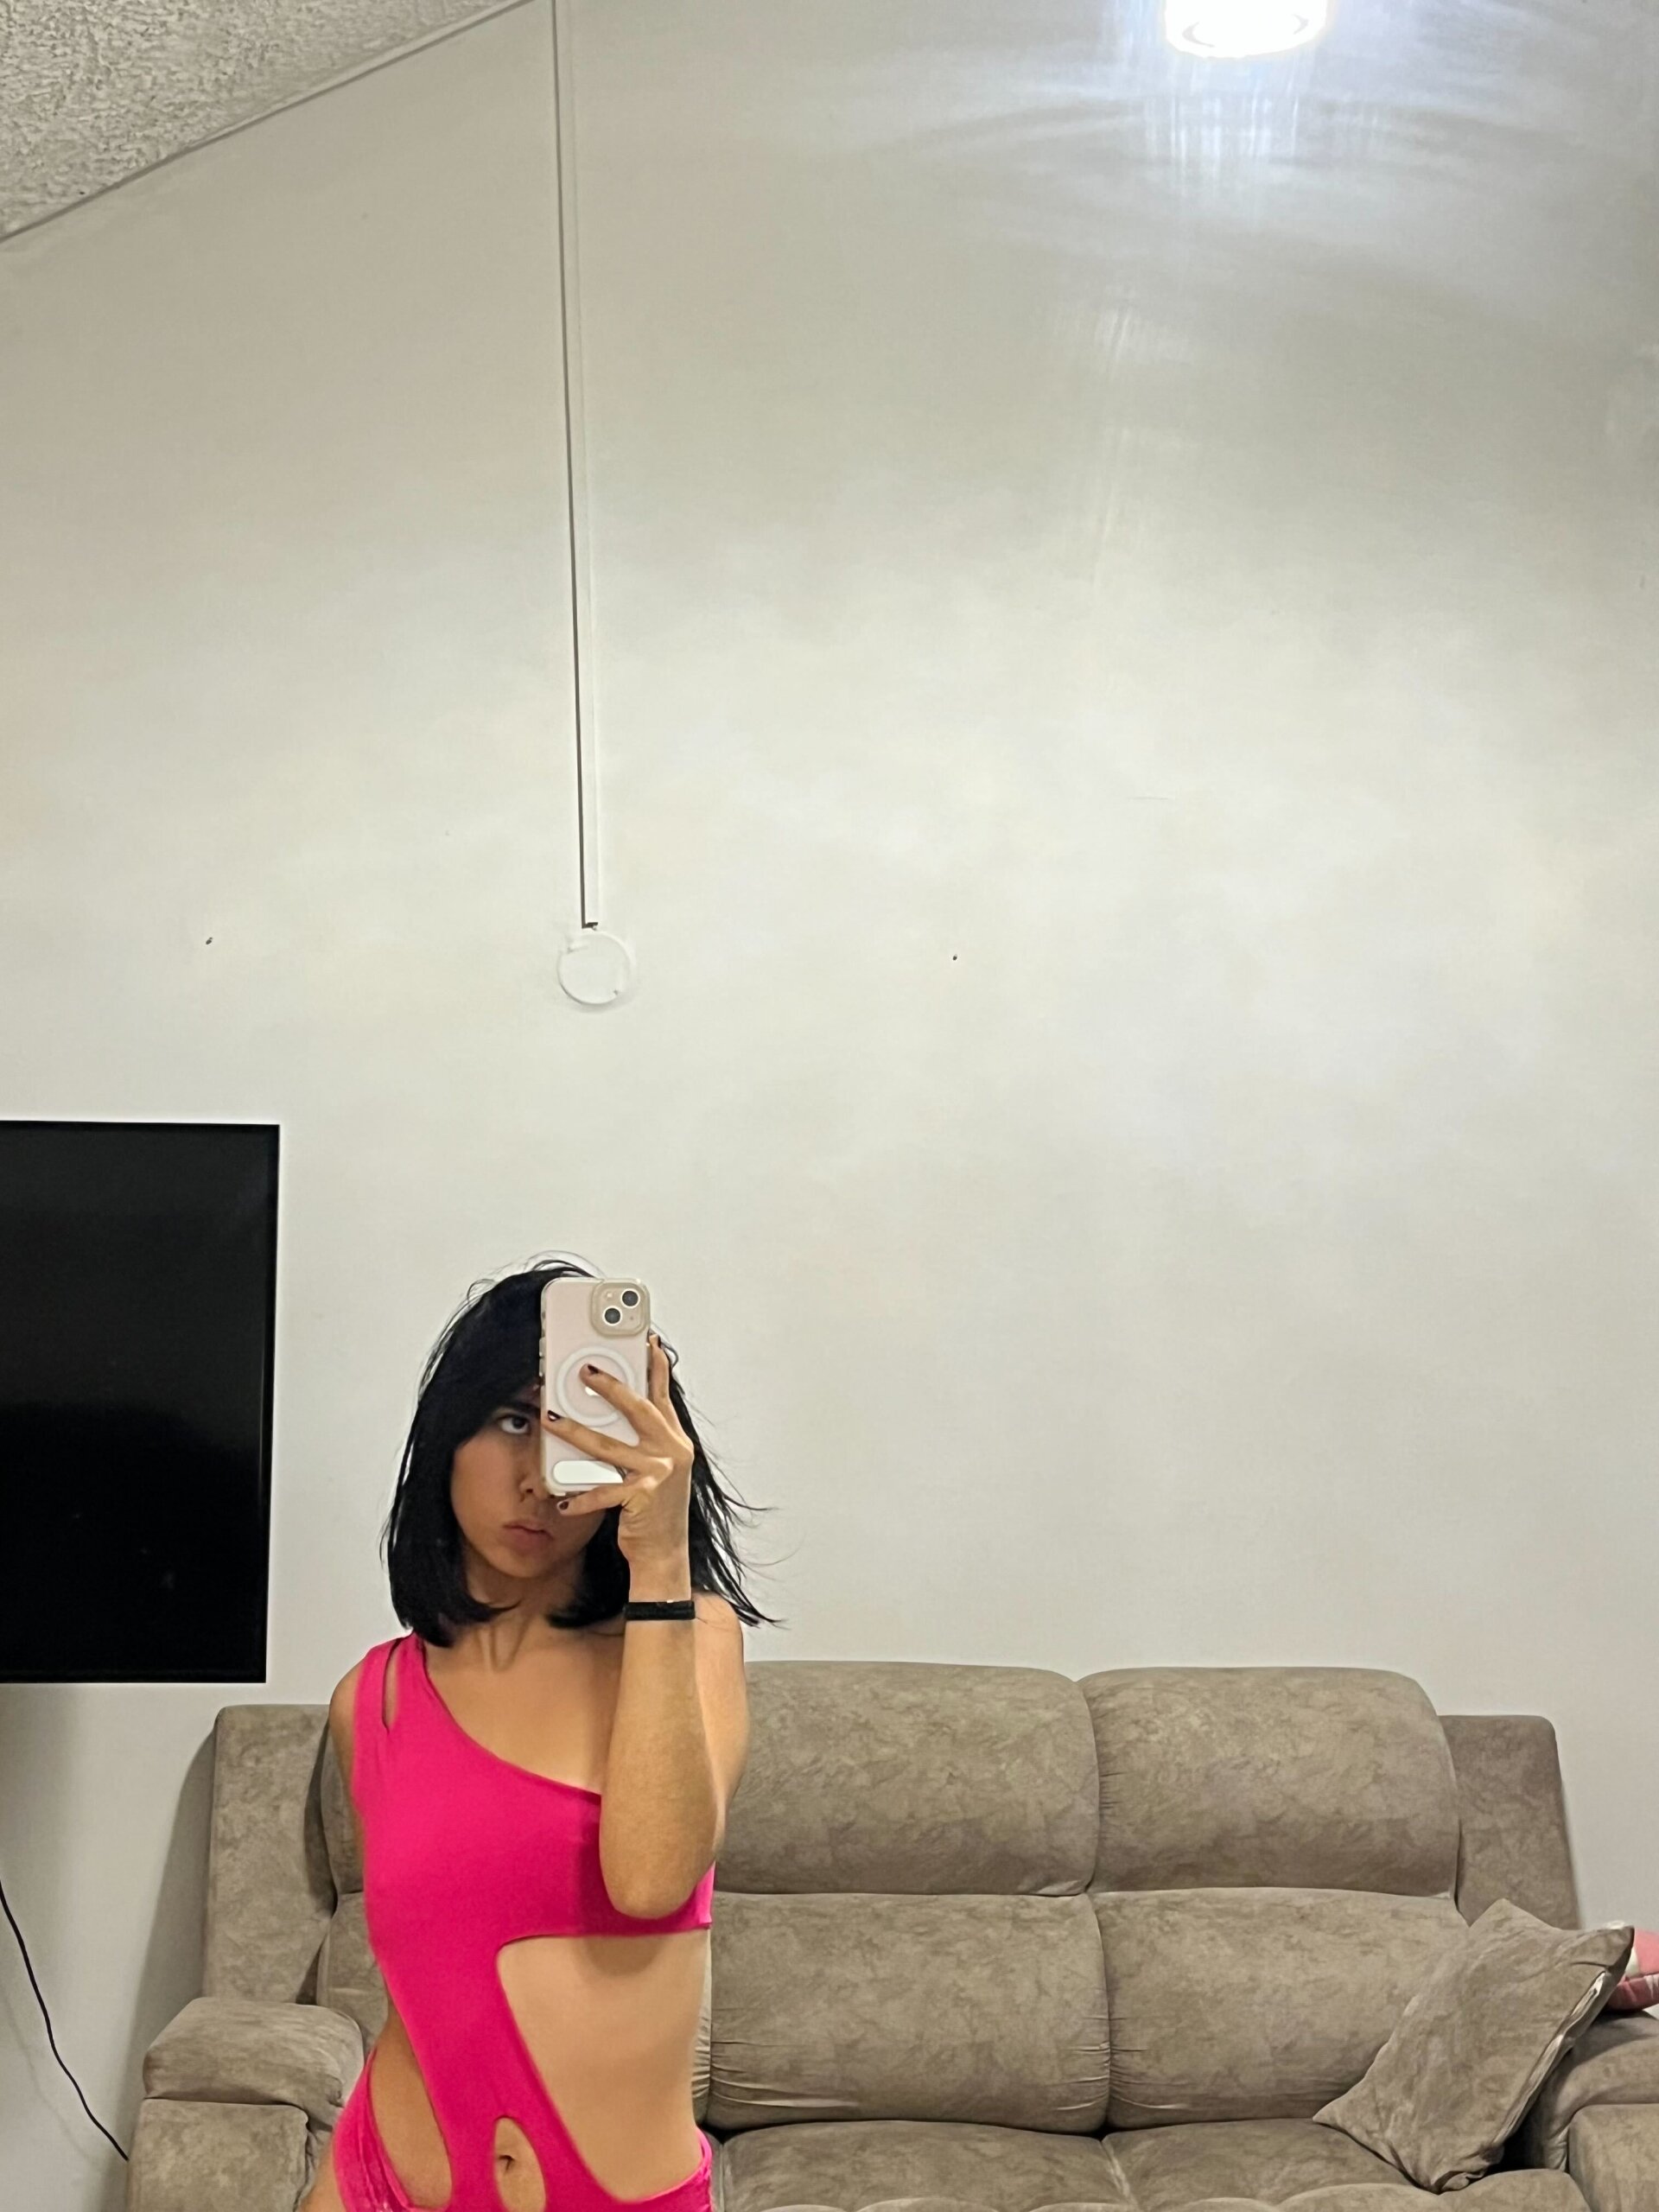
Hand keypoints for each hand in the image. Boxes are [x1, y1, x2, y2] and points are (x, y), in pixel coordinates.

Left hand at [541, 1331, 692, 1569]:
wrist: (665, 1553)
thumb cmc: (656, 1511)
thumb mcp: (658, 1470)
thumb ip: (645, 1441)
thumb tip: (616, 1415)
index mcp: (676, 1441)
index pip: (662, 1396)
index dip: (656, 1367)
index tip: (647, 1341)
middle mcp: (672, 1451)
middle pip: (638, 1409)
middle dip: (610, 1387)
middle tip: (584, 1371)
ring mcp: (659, 1473)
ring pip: (609, 1446)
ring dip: (575, 1431)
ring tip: (550, 1419)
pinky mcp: (644, 1496)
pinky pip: (603, 1491)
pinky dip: (580, 1497)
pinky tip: (562, 1499)